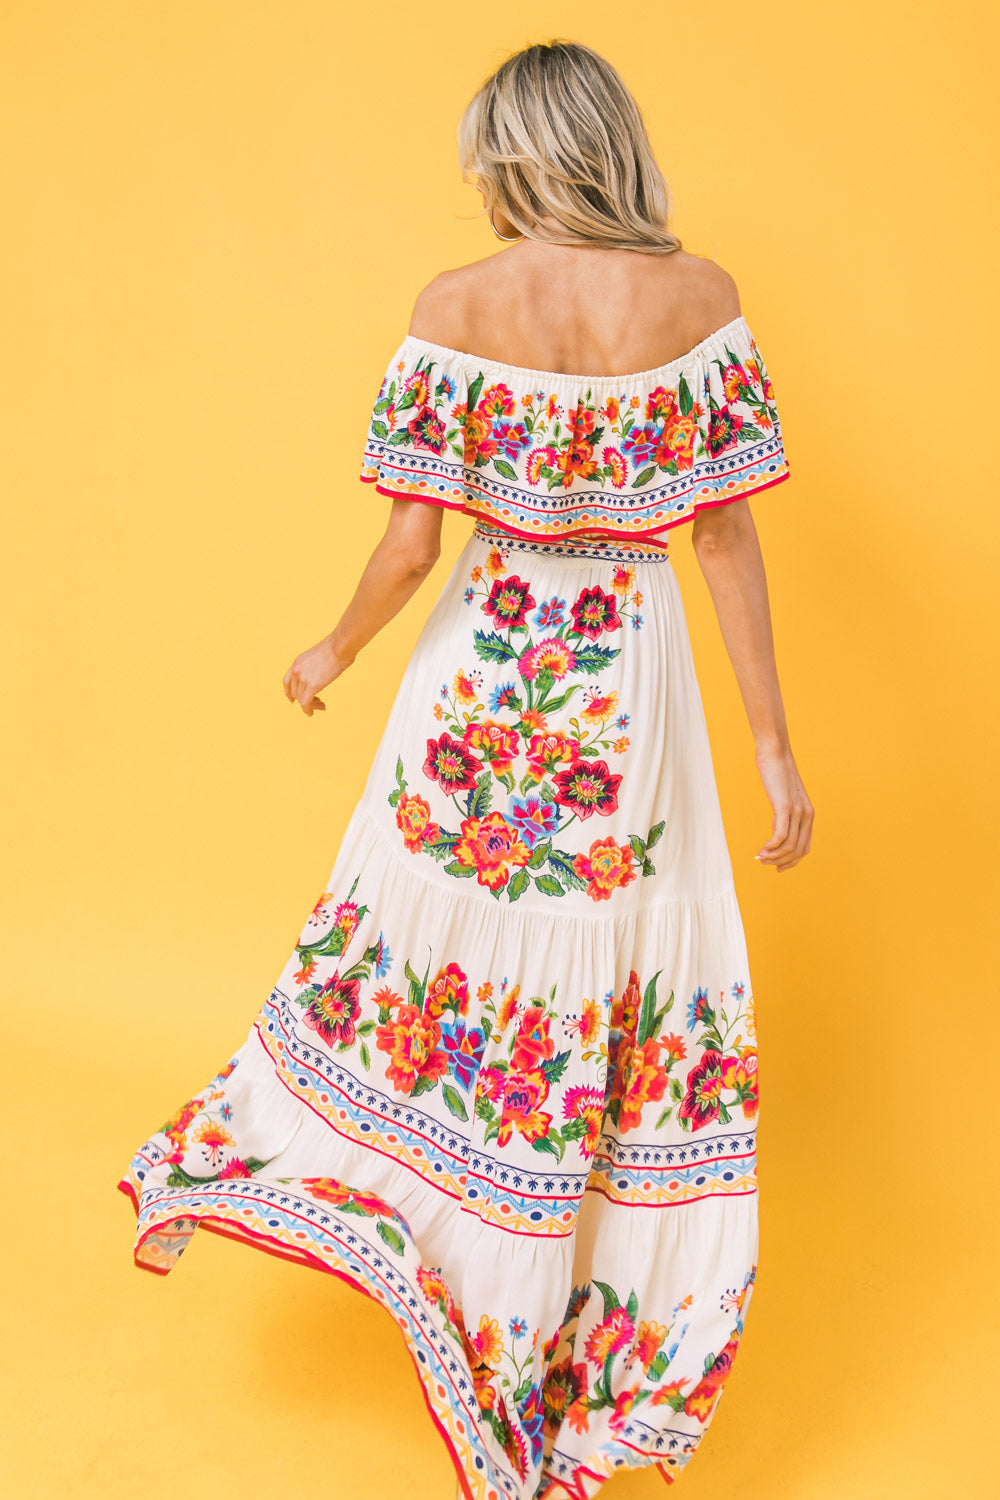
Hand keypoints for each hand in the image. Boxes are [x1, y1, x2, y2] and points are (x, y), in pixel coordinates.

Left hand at [282, 635, 351, 715]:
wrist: (340, 646)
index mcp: (297, 662)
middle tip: (317, 702)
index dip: (289, 693)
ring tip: (321, 706)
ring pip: (301, 699)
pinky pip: (305, 703)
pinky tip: (312, 713)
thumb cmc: (337, 647)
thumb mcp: (319, 655)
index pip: (287, 682)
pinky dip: (307, 710)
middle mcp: (296, 670)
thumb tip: (323, 670)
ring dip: (310, 705)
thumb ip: (315, 665)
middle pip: (294, 693)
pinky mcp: (312, 685)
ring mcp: (303, 678)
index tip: (294, 700)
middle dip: (303, 700)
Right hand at [754, 744, 813, 871]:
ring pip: (789, 847)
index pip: (805, 848)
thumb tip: (777, 826)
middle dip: (781, 862)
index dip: (791, 862)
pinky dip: (771, 847)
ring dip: (773, 856)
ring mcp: (797, 812)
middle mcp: (807, 815)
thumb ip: (785, 812)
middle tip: (763, 862)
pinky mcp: (785, 807)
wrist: (775, 752)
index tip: (776, 866)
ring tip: (760, 857)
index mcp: (808, 815)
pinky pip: (780, 836)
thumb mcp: (784, 796)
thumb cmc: (776, 771)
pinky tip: (762, 849)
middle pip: (798, 851)